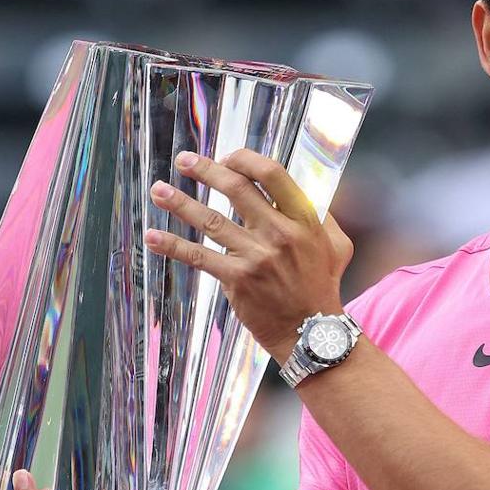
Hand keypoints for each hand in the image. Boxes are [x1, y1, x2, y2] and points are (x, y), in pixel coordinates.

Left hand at [143, 148, 353, 362]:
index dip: (245, 160)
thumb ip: (321, 215)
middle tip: (184, 160)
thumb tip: (303, 189)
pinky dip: (173, 245)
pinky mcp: (237, 280)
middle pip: (236, 189)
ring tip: (158, 190)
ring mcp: (256, 257)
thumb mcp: (336, 245)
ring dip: (180, 203)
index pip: (272, 175)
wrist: (311, 332)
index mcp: (304, 219)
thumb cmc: (322, 286)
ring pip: (211, 220)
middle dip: (206, 170)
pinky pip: (200, 257)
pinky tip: (152, 236)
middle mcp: (280, 234)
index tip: (227, 157)